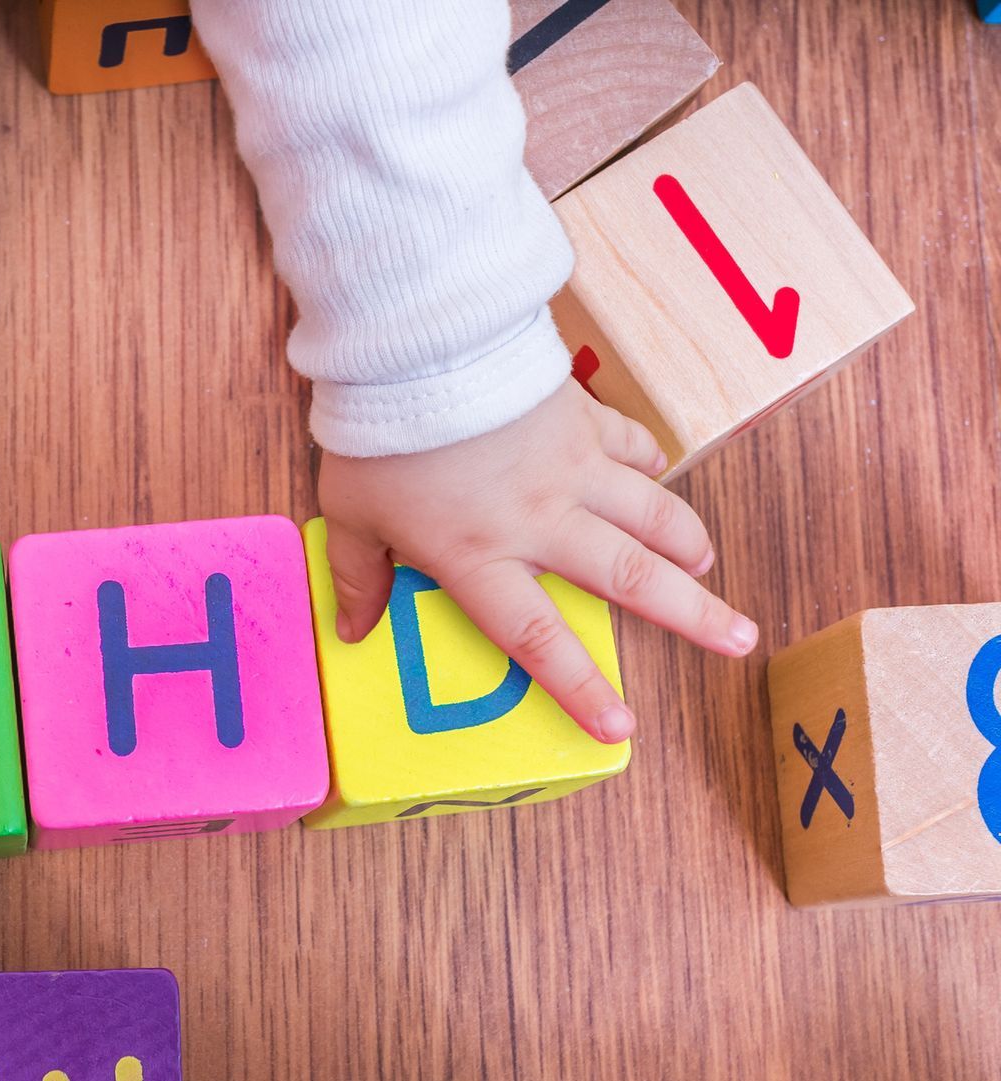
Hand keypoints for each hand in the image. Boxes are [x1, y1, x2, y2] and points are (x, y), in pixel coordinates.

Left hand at [317, 377, 756, 743]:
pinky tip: (661, 473)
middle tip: (740, 641)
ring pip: (649, 513)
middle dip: (693, 616)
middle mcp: (540, 520)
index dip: (580, 688)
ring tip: (711, 569)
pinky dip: (649, 462)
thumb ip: (357, 576)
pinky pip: (630, 445)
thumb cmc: (377, 436)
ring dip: (688, 543)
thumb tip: (352, 631)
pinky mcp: (580, 417)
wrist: (416, 345)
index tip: (620, 728)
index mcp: (480, 556)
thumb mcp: (347, 515)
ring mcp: (570, 467)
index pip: (535, 638)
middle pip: (630, 578)